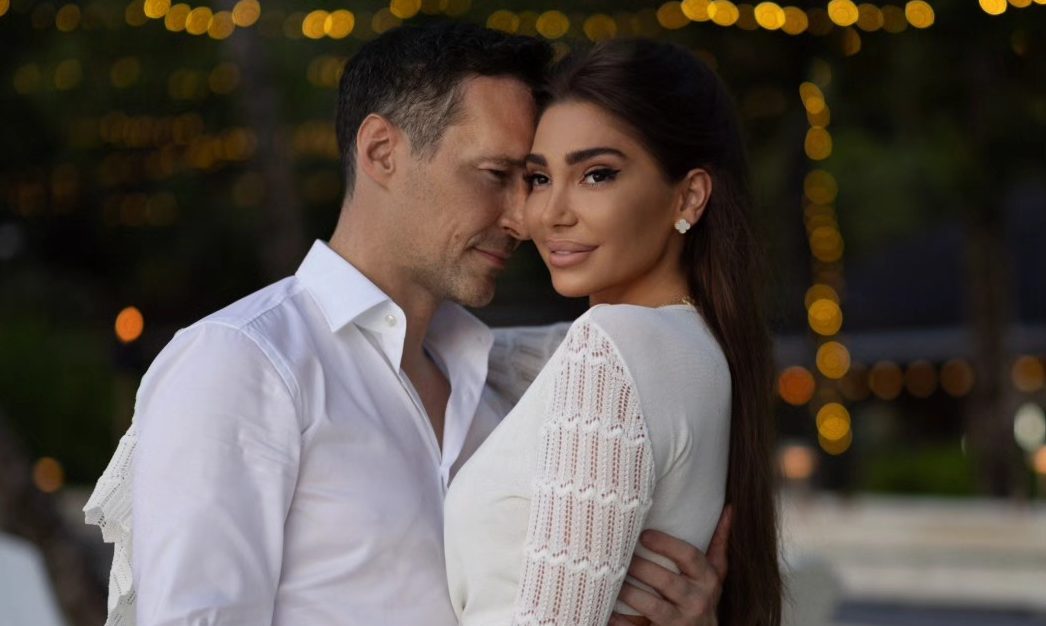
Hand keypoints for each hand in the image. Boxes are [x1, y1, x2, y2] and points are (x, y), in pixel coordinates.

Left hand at [609, 505, 732, 625]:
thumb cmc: (703, 598)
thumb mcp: (715, 574)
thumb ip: (719, 544)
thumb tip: (730, 508)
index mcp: (709, 579)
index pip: (689, 556)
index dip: (666, 544)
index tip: (643, 535)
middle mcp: (698, 600)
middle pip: (667, 580)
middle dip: (640, 567)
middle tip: (618, 555)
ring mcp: (682, 621)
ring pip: (652, 606)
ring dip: (629, 592)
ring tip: (612, 578)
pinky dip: (622, 621)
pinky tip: (609, 612)